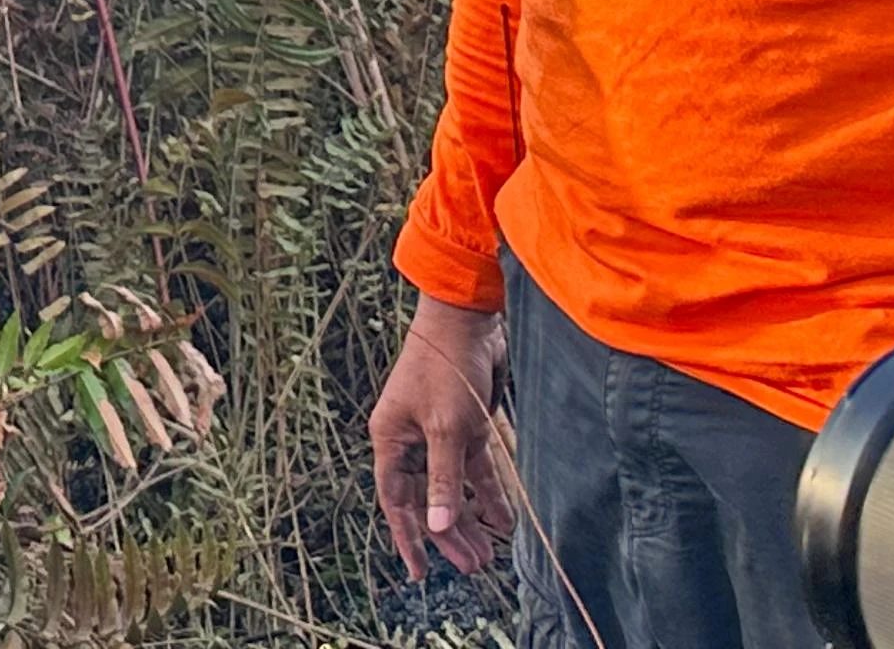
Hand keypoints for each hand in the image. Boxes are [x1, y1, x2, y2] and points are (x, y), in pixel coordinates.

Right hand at [369, 291, 508, 576]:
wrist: (468, 320)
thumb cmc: (444, 368)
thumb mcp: (445, 429)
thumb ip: (442, 480)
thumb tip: (436, 527)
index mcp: (391, 438)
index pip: (396, 500)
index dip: (408, 537)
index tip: (420, 573)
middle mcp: (411, 438)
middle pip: (426, 498)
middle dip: (447, 534)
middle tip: (473, 567)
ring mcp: (439, 432)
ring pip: (452, 487)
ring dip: (469, 519)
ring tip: (488, 554)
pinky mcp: (466, 424)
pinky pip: (474, 469)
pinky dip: (487, 493)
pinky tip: (502, 518)